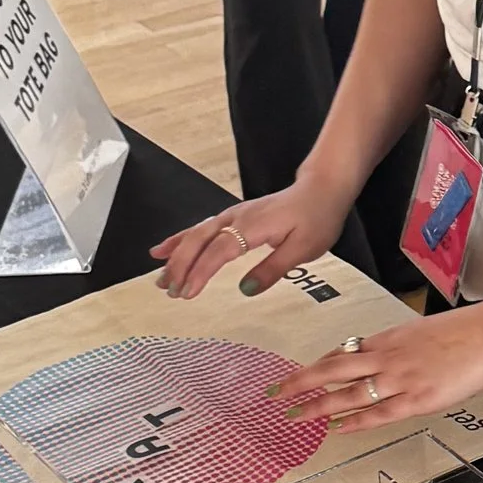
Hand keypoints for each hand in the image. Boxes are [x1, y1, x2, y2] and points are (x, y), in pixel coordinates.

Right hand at [153, 174, 350, 299]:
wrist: (321, 189)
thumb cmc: (316, 218)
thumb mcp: (303, 249)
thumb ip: (273, 268)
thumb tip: (245, 289)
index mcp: (253, 227)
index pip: (219, 251)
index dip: (200, 272)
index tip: (187, 293)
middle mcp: (237, 218)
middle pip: (199, 241)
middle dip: (180, 267)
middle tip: (170, 291)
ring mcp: (233, 215)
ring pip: (196, 235)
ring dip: (176, 257)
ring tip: (161, 279)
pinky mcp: (233, 217)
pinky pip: (200, 228)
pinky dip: (180, 239)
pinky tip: (163, 250)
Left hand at [271, 301, 482, 428]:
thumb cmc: (468, 330)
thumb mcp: (426, 331)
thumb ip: (404, 346)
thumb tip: (392, 358)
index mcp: (390, 338)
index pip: (344, 352)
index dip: (319, 365)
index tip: (302, 375)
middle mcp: (387, 357)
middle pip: (332, 369)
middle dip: (301, 382)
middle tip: (276, 393)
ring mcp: (400, 378)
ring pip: (347, 392)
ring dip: (318, 405)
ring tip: (295, 416)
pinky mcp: (418, 398)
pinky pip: (378, 413)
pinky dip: (355, 421)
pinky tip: (338, 429)